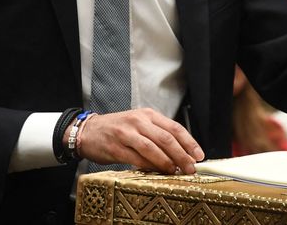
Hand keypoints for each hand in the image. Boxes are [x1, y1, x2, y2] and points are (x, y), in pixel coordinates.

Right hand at [74, 108, 203, 173]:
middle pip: (166, 138)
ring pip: (152, 148)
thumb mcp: (140, 124)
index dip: (189, 142)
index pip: (174, 127)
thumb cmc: (118, 129)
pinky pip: (135, 158)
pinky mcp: (115, 147)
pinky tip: (156, 172)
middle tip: (191, 167)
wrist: (88, 131)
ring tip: (176, 171)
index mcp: (148, 115)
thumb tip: (181, 152)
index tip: (198, 155)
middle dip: (182, 154)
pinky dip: (148, 166)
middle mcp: (138, 121)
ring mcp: (126, 134)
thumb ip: (158, 134)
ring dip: (167, 162)